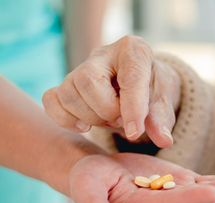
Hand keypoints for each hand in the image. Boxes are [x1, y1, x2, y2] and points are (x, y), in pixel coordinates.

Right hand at [43, 36, 179, 147]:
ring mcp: (79, 68)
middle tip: (121, 120)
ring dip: (90, 117)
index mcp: (133, 51)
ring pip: (69, 93)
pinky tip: (84, 126)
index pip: (128, 76)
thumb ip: (161, 120)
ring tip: (109, 120)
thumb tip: (164, 140)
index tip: (135, 132)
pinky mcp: (64, 85)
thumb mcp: (163, 104)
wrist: (139, 87)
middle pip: (88, 82)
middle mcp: (103, 54)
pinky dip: (65, 119)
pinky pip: (51, 101)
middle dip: (106, 110)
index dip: (132, 107)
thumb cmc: (152, 92)